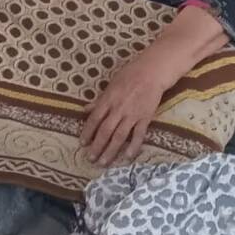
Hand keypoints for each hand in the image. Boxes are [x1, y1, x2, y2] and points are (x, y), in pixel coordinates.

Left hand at [80, 49, 175, 167]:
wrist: (152, 72)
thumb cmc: (130, 75)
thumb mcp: (111, 85)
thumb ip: (99, 100)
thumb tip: (85, 110)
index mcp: (108, 100)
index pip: (94, 119)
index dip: (88, 132)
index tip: (82, 143)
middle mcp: (118, 109)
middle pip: (105, 131)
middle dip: (97, 146)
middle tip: (90, 159)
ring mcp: (132, 114)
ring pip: (119, 136)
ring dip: (110, 151)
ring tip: (103, 162)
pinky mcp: (145, 118)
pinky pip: (138, 135)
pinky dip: (133, 146)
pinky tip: (127, 157)